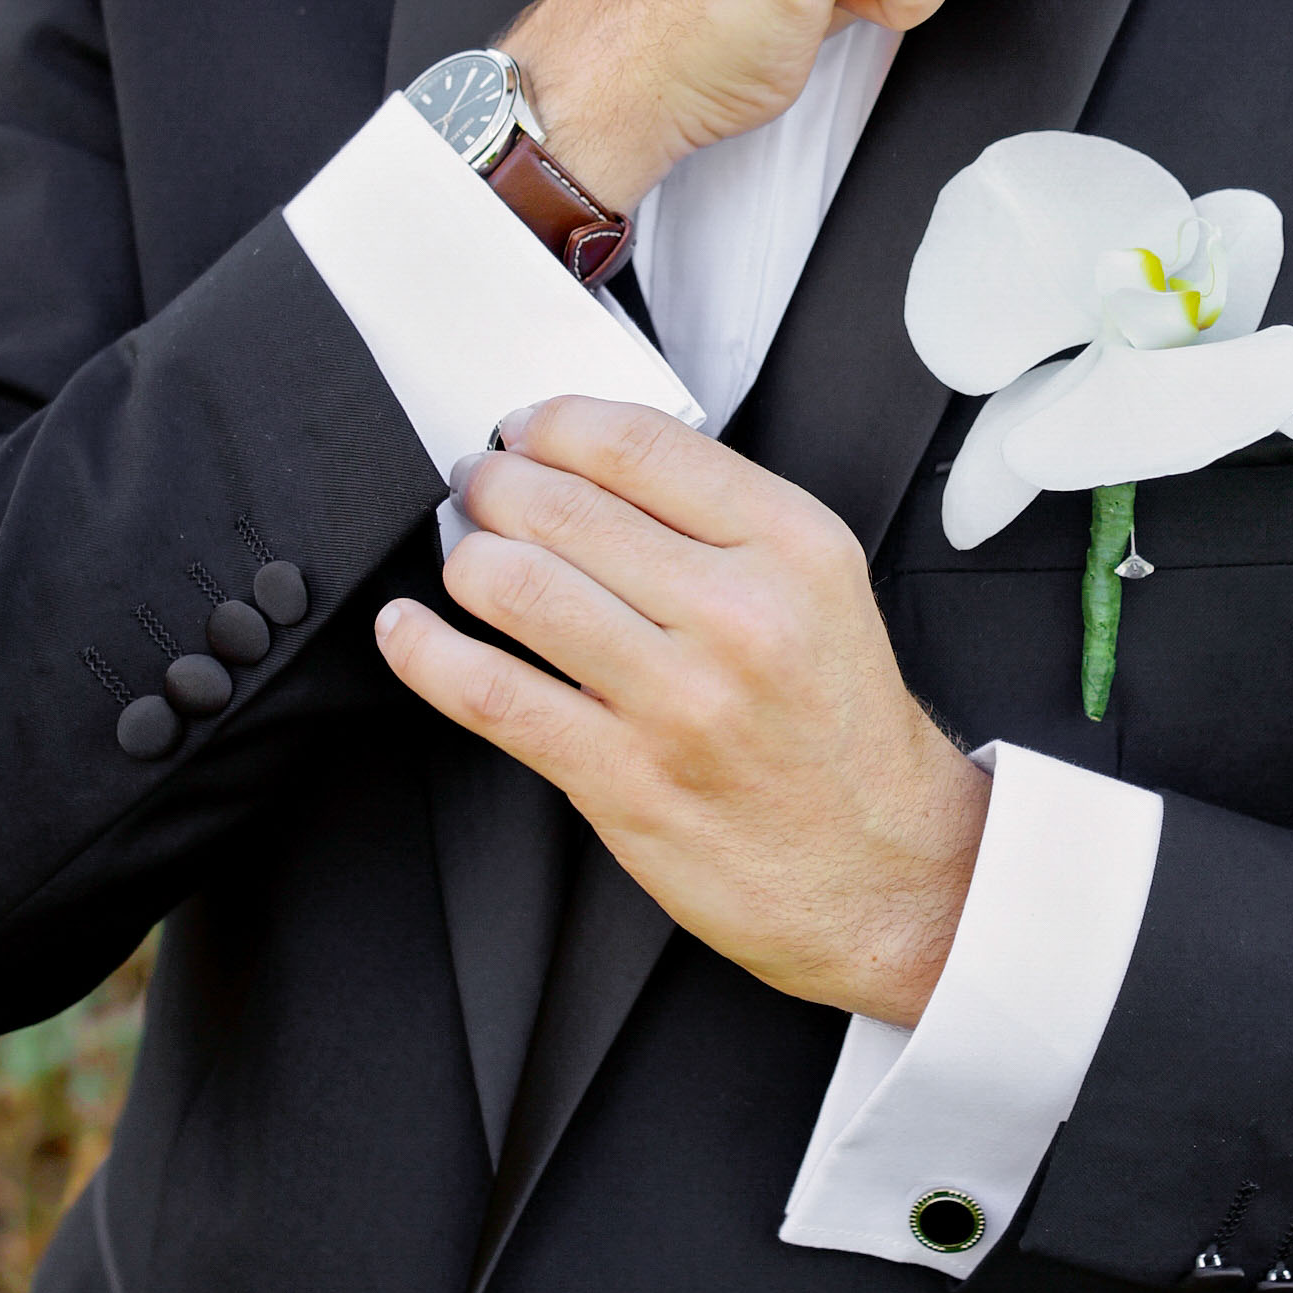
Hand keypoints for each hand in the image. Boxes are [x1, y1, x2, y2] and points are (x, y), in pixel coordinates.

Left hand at [372, 397, 990, 1024]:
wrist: (884, 868)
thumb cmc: (838, 725)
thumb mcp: (817, 585)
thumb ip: (717, 517)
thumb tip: (583, 459)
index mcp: (791, 546)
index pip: (637, 443)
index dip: (552, 423)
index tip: (523, 430)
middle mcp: (739, 615)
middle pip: (562, 506)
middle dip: (493, 485)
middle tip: (478, 488)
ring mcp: (679, 701)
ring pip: (516, 587)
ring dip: (464, 557)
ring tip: (464, 557)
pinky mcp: (625, 779)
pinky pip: (492, 695)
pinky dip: (427, 653)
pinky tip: (409, 632)